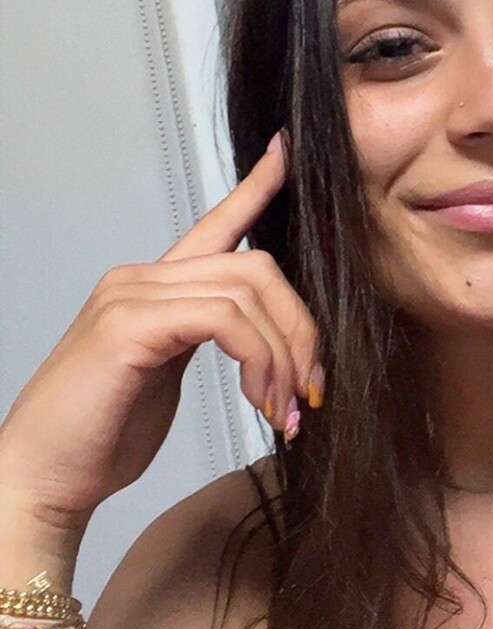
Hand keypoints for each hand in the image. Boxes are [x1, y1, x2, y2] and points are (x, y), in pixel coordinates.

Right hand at [0, 135, 319, 536]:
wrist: (45, 477)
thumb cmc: (100, 436)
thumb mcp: (163, 377)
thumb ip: (199, 342)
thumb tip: (254, 345)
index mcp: (151, 289)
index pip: (214, 225)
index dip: (256, 188)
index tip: (289, 152)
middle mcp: (139, 280)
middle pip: (255, 266)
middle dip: (300, 327)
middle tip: (311, 390)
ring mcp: (131, 297)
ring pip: (247, 292)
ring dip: (284, 356)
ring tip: (286, 410)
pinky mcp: (130, 327)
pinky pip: (224, 319)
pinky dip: (258, 359)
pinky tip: (259, 400)